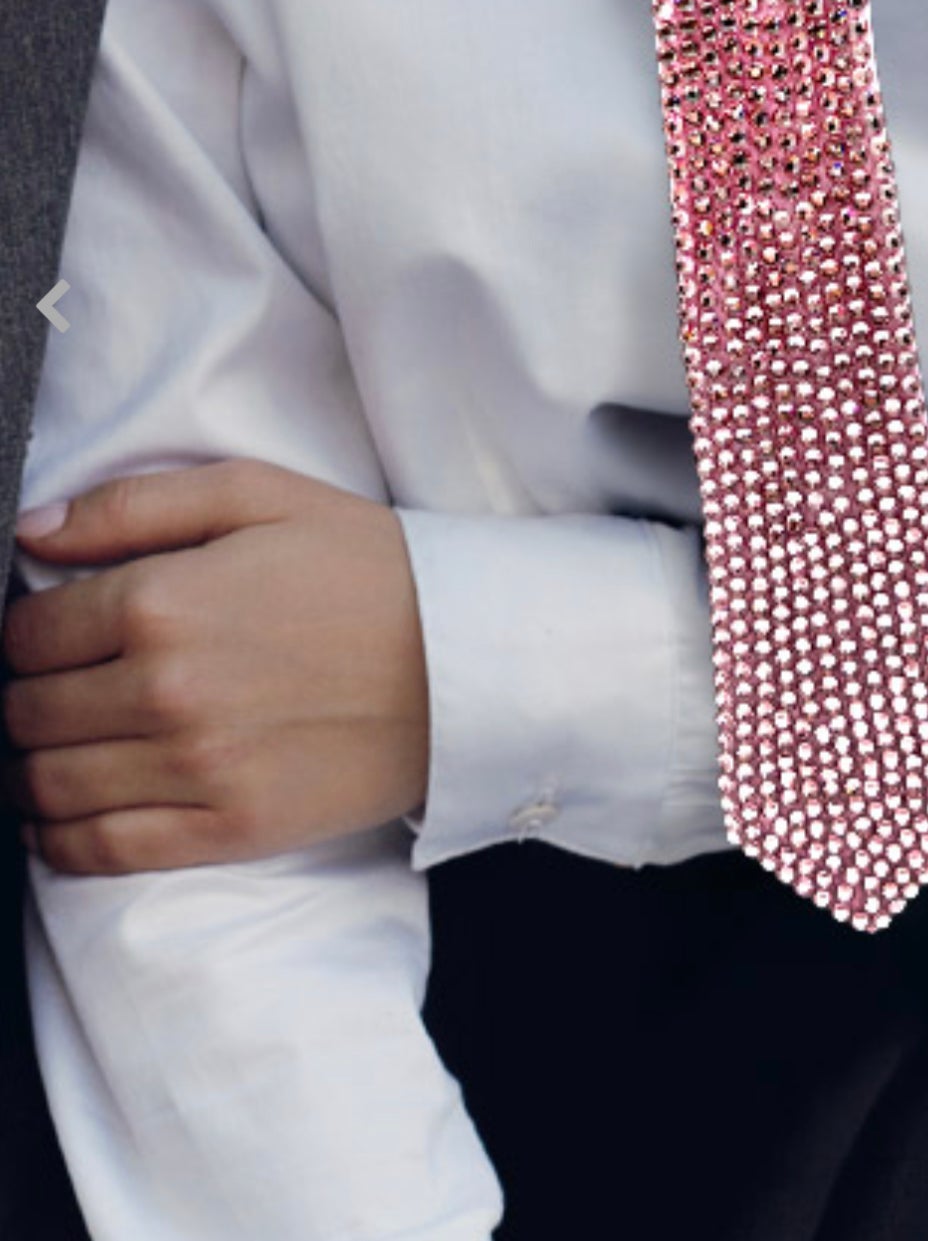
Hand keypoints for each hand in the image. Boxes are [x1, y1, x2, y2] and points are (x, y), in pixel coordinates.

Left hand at [2, 461, 428, 875]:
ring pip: (50, 785)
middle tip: (55, 688)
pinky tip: (59, 819)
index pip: (30, 633)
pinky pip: (101, 851)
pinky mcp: (228, 829)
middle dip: (26, 697)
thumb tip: (30, 531)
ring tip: (52, 749)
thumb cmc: (366, 566)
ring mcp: (195, 769)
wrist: (466, 657)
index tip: (48, 632)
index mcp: (162, 599)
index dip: (24, 631)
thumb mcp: (257, 494)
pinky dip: (59, 840)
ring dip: (31, 769)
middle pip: (30, 711)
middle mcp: (165, 690)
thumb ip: (132, 505)